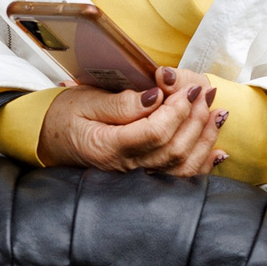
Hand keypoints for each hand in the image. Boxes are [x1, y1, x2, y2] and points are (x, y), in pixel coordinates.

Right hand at [36, 67, 226, 175]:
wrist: (49, 140)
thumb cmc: (65, 117)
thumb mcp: (85, 101)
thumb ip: (121, 103)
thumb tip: (155, 97)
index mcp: (108, 147)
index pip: (154, 133)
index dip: (177, 110)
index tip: (188, 88)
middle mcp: (125, 167)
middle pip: (173, 149)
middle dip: (195, 119)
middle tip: (205, 93)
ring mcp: (135, 176)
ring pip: (181, 166)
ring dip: (204, 139)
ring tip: (216, 113)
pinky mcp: (143, 177)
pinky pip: (179, 177)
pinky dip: (202, 164)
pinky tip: (217, 149)